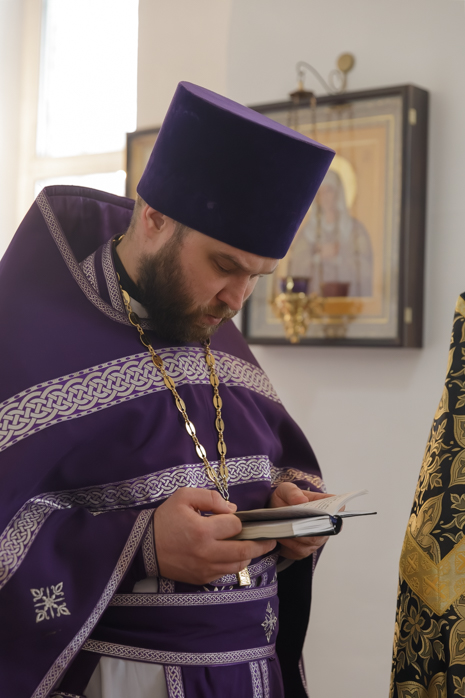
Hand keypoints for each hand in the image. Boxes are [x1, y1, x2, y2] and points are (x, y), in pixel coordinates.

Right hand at [154, 487, 275, 584]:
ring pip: (238, 565)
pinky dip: (235, 564)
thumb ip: (210, 497)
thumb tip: (233, 509)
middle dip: (261, 543)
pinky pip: (226, 574)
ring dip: (250, 555)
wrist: (143, 548)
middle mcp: (207, 553)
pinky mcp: (202, 579)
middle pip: (244, 550)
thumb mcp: (183, 497)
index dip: (239, 520)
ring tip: (256, 546)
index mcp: (202, 531)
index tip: (237, 518)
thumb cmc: (164, 520)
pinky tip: (236, 556)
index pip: (235, 526)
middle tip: (272, 538)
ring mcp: (205, 569)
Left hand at [269, 482, 332, 559]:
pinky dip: (289, 545)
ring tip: (284, 528)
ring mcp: (315, 540)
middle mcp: (323, 525)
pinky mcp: (303, 551)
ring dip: (296, 537)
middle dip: (308, 528)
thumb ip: (293, 492)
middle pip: (323, 531)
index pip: (338, 509)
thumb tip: (302, 500)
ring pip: (310, 543)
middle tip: (295, 522)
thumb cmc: (285, 499)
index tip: (323, 513)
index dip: (334, 512)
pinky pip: (299, 552)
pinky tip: (282, 537)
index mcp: (323, 506)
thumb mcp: (286, 490)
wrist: (274, 513)